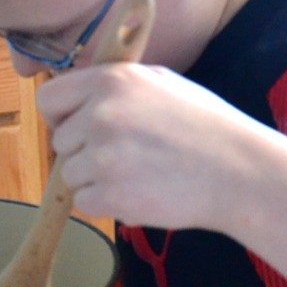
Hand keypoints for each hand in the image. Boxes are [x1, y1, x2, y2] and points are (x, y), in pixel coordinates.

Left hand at [37, 62, 263, 231]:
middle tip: (126, 156)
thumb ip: (114, 88)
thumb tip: (78, 99)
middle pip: (60, 143)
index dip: (60, 118)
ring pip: (70, 176)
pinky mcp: (109, 195)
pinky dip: (106, 204)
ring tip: (138, 175)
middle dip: (84, 152)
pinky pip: (84, 203)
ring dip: (96, 181)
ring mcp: (103, 157)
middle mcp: (100, 115)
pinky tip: (139, 193)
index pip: (48, 100)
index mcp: (110, 82)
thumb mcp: (159, 83)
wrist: (238, 171)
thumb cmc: (204, 126)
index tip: (76, 129)